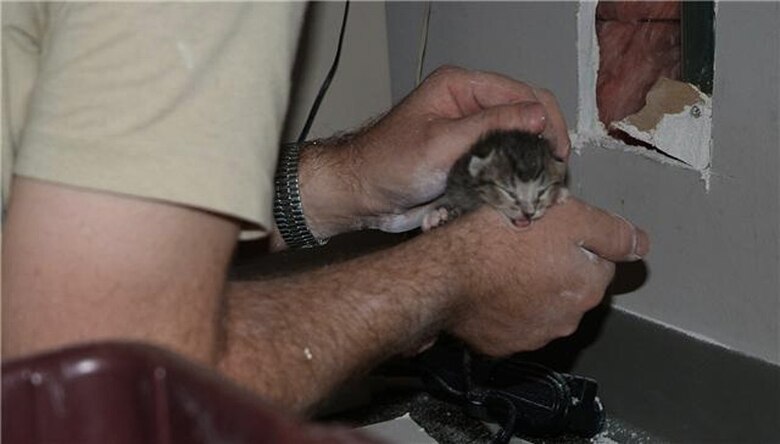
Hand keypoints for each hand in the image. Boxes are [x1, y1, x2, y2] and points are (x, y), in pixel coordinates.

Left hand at [297, 65, 570, 237]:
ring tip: (539, 192)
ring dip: (529, 168)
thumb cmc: (387, 163)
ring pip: (517, 147)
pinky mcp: (469, 163)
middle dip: (542, 146)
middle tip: (553, 175)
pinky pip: (502, 168)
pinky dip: (513, 183)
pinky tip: (520, 198)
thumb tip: (539, 114)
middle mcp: (470, 108)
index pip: (522, 94)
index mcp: (461, 88)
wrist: (361, 196)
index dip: (546, 121)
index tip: (558, 152)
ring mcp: (471, 137)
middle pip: (525, 119)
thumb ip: (491, 126)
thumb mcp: (442, 142)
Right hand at [439, 198, 648, 355]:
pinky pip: (510, 320)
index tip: (551, 229)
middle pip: (570, 284)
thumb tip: (641, 244)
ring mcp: (532, 335)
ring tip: (501, 261)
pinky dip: (504, 305)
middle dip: (554, 265)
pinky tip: (487, 285)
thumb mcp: (567, 216)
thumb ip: (611, 231)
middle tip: (523, 241)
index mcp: (587, 286)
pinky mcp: (500, 344)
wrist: (446, 276)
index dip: (575, 238)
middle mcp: (567, 318)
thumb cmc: (501, 239)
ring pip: (541, 303)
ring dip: (529, 286)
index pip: (599, 260)